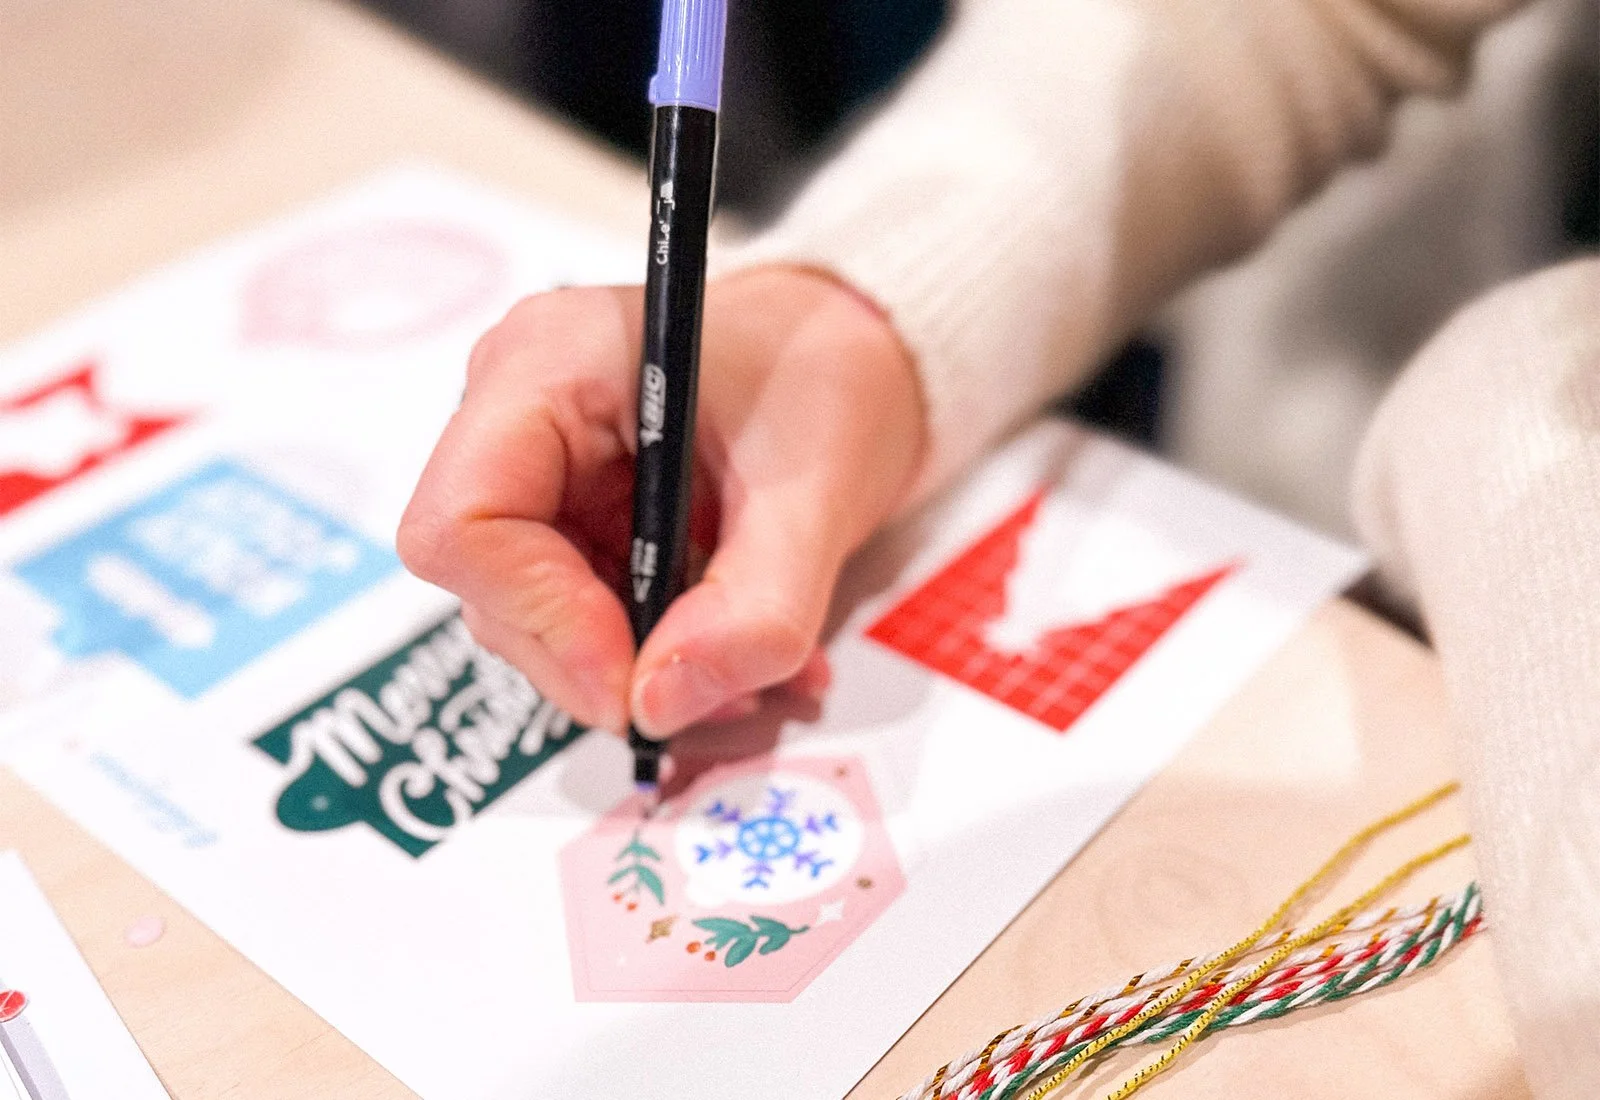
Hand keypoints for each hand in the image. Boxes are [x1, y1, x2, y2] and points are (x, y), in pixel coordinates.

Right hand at [398, 265, 922, 738]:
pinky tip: (732, 647)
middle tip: (721, 692)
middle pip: (489, 587)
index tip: (635, 675)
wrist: (841, 356)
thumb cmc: (823, 378)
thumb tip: (659, 706)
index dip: (540, 616)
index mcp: (550, 363)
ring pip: (529, 619)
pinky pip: (574, 615)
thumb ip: (754, 608)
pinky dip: (651, 654)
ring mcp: (531, 466)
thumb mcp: (817, 494)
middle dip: (600, 662)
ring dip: (637, 671)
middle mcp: (514, 410)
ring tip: (753, 674)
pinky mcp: (561, 512)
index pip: (466, 521)